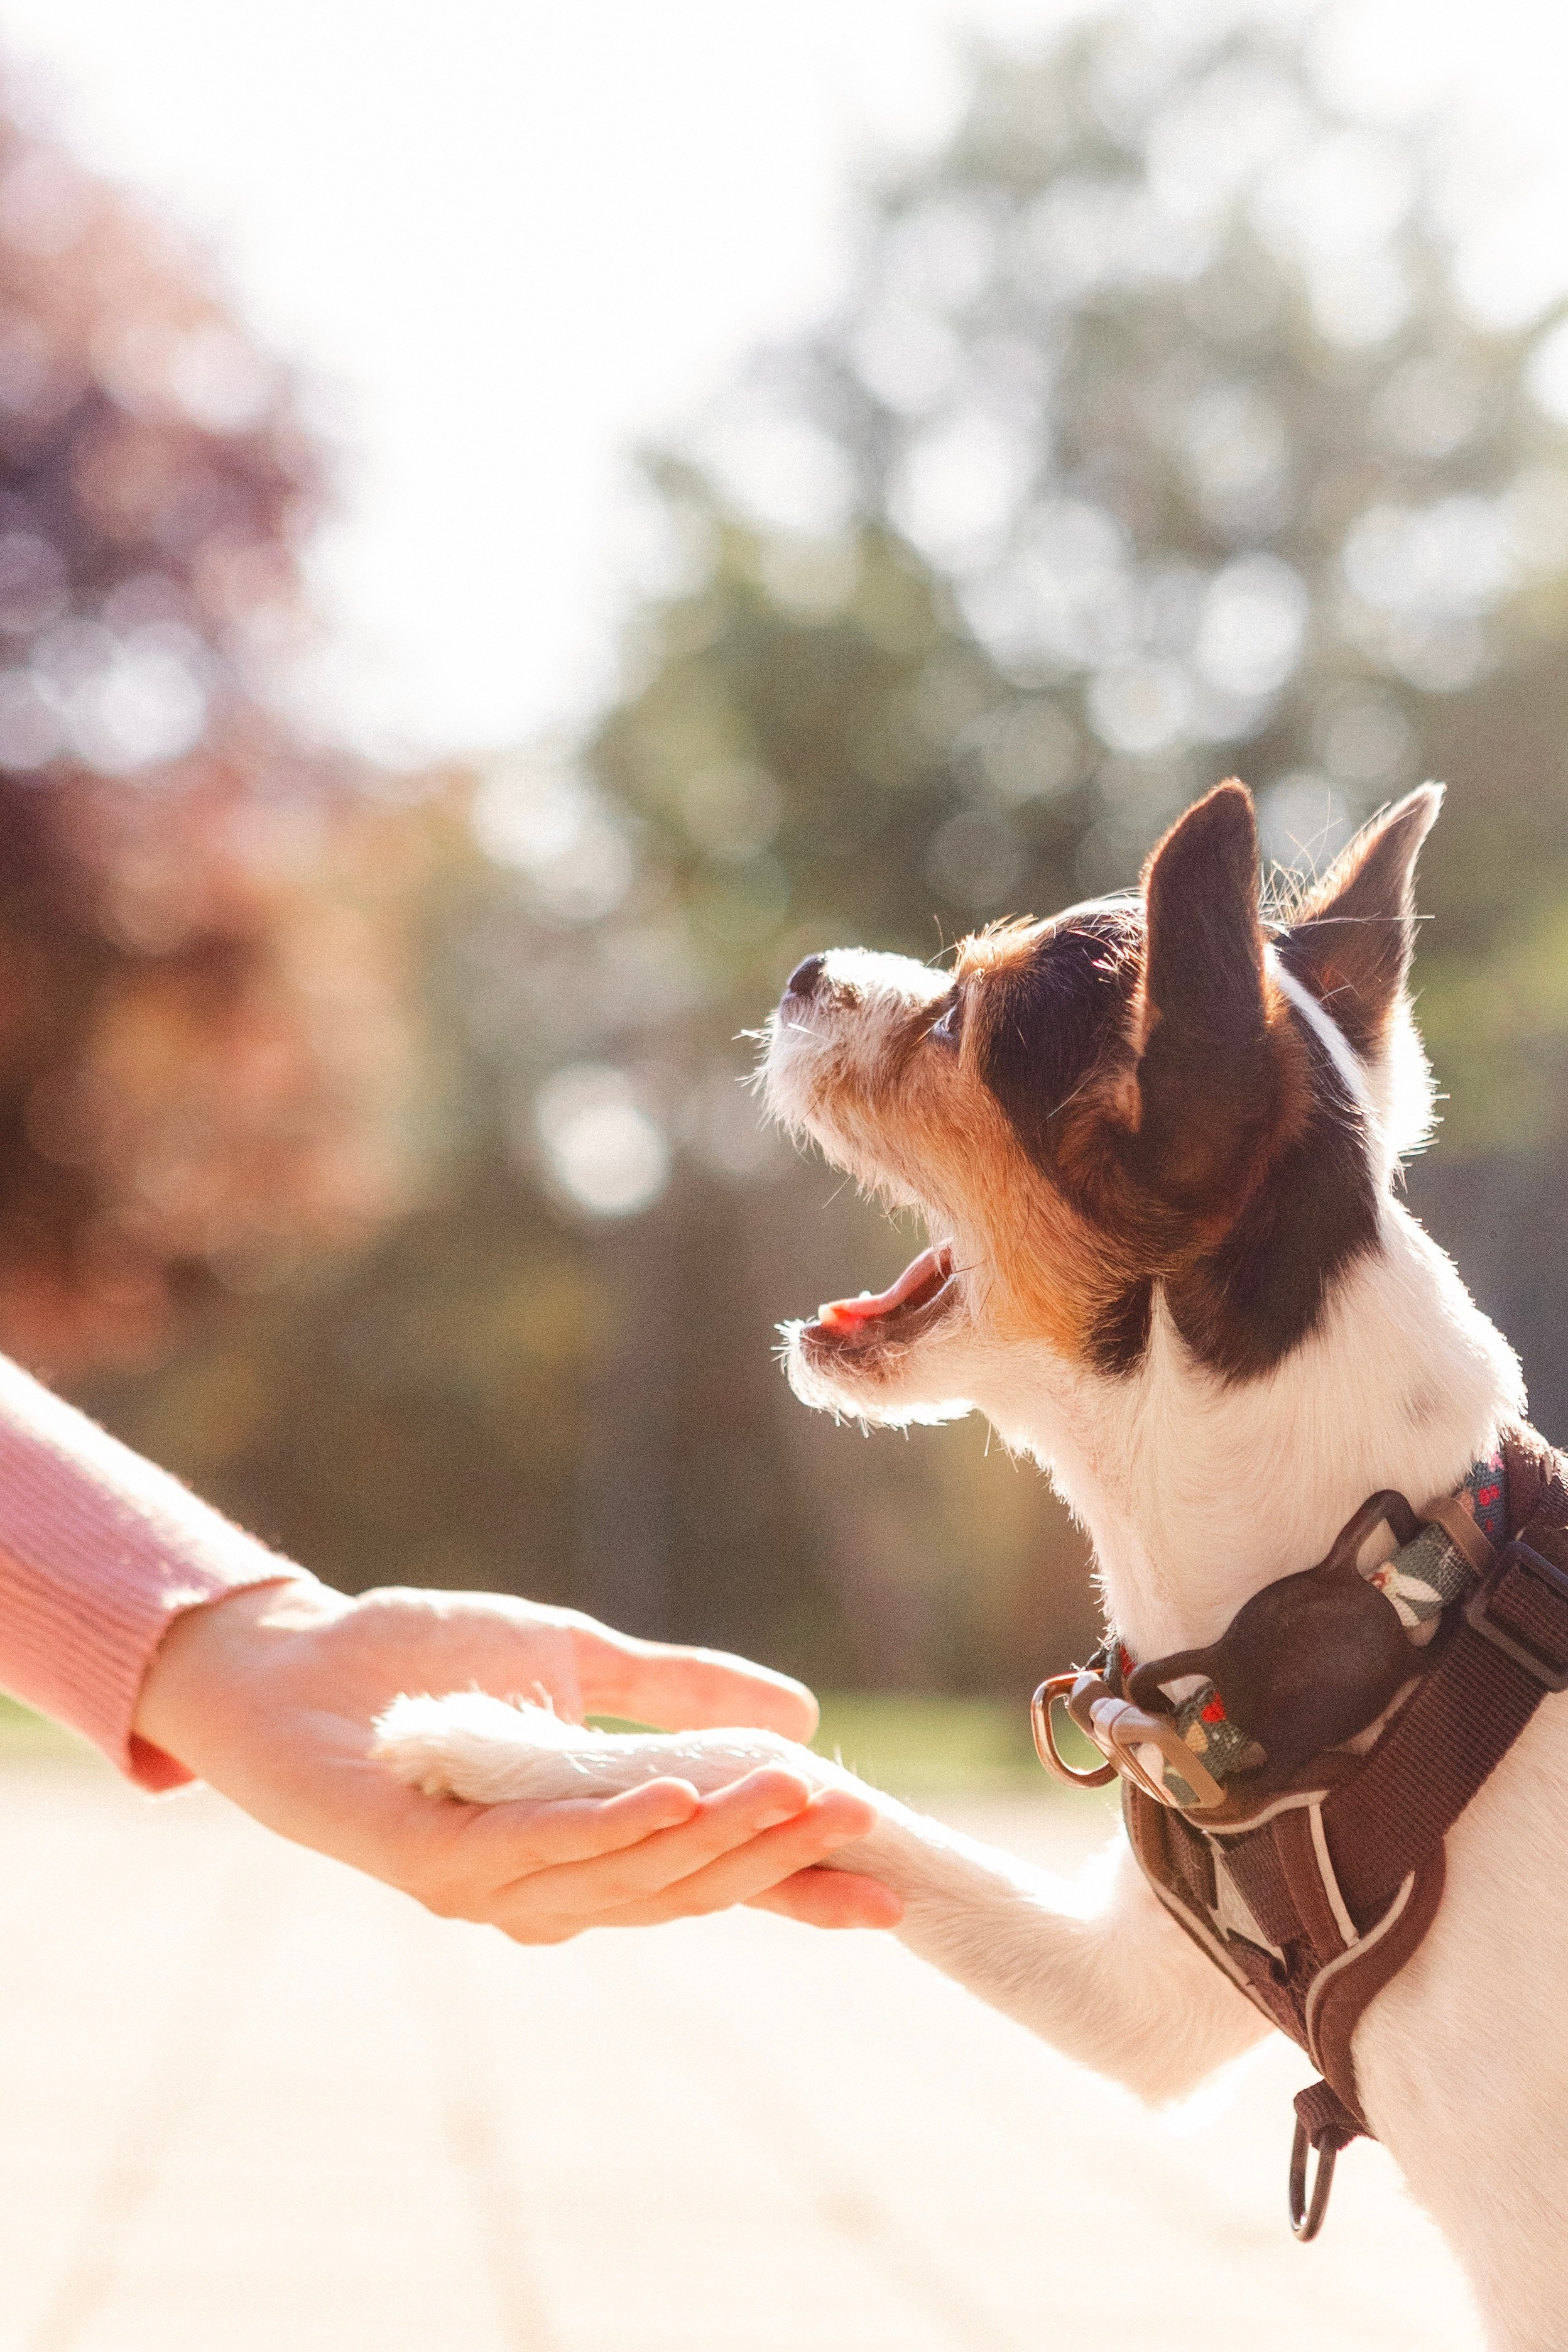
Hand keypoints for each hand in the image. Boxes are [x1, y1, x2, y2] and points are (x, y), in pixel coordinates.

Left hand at [133, 1579, 902, 1941]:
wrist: (290, 1655)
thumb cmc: (422, 1660)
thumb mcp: (575, 1661)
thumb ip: (678, 1691)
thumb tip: (801, 1708)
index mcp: (587, 1844)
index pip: (710, 1877)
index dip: (799, 1888)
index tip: (895, 1890)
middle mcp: (545, 1885)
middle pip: (684, 1886)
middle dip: (777, 1856)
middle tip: (862, 1815)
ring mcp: (489, 1887)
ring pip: (628, 1877)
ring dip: (718, 1838)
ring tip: (796, 1793)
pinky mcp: (432, 1866)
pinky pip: (540, 1856)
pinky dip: (615, 1829)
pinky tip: (678, 1793)